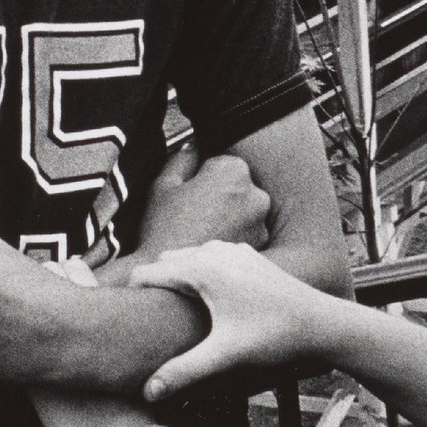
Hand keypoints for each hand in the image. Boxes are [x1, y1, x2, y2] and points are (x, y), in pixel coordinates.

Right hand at [129, 240, 344, 401]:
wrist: (321, 322)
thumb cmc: (275, 336)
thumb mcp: (226, 356)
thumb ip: (184, 372)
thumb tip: (148, 392)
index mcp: (202, 268)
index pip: (147, 273)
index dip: (128, 294)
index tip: (115, 316)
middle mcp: (214, 250)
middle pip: (165, 262)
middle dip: (150, 285)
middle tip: (137, 317)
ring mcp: (232, 249)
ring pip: (188, 257)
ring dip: (174, 277)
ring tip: (165, 310)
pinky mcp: (246, 255)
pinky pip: (209, 257)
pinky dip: (196, 273)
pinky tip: (201, 302)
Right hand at [132, 142, 271, 256]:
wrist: (168, 281)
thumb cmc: (163, 229)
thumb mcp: (164, 185)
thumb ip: (183, 158)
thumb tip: (194, 145)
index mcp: (233, 171)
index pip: (219, 164)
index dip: (200, 178)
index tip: (188, 196)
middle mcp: (257, 194)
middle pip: (236, 186)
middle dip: (219, 195)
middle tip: (193, 215)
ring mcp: (262, 223)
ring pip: (243, 209)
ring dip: (229, 216)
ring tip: (202, 233)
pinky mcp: (262, 247)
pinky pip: (248, 232)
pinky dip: (235, 236)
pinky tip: (212, 246)